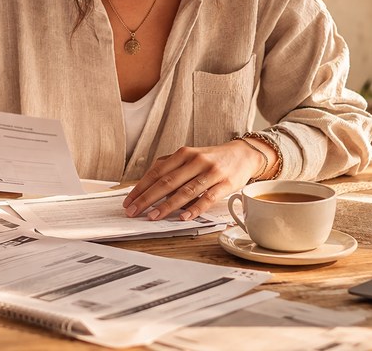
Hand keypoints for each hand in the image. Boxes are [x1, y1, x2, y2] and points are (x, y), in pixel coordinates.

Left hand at [122, 141, 263, 220]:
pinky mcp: (225, 184)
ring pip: (185, 191)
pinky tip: (183, 217)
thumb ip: (169, 166)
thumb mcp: (189, 156)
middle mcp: (195, 161)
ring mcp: (211, 172)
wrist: (243, 154)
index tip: (128, 201)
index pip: (157, 172)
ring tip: (153, 216)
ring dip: (167, 206)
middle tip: (134, 211)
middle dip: (147, 198)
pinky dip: (195, 208)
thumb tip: (147, 183)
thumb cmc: (211, 159)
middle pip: (167, 182)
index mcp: (183, 154)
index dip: (141, 187)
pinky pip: (207, 198)